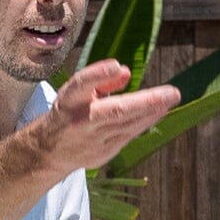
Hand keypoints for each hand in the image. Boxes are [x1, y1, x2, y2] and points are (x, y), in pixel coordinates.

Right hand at [36, 61, 181, 173]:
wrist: (47, 153)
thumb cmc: (68, 113)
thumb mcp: (76, 93)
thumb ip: (99, 81)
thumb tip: (125, 72)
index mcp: (68, 102)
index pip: (80, 85)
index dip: (97, 75)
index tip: (116, 65)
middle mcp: (79, 122)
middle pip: (115, 111)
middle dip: (145, 102)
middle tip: (171, 93)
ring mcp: (91, 141)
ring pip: (127, 124)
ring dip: (152, 111)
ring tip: (171, 97)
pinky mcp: (102, 153)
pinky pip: (129, 134)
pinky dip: (146, 121)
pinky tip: (160, 110)